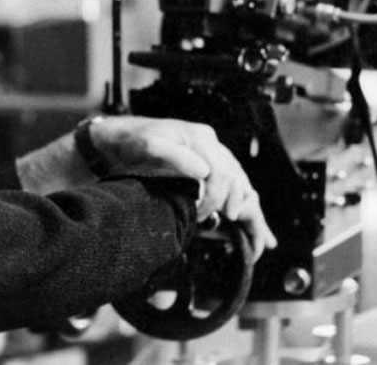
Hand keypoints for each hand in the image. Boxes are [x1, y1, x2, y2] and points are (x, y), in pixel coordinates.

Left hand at [88, 116, 276, 259]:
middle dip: (242, 207)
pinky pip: (231, 184)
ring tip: (262, 238)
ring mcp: (209, 154)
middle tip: (239, 231)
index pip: (222, 171)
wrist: (114, 139)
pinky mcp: (204, 165)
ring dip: (249, 209)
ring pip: (239, 182)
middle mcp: (209, 145)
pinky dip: (242, 204)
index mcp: (199, 137)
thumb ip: (173, 156)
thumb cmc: (129, 142)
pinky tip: (249, 222)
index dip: (219, 196)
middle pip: (237, 178)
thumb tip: (203, 170)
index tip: (210, 214)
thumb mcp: (145, 145)